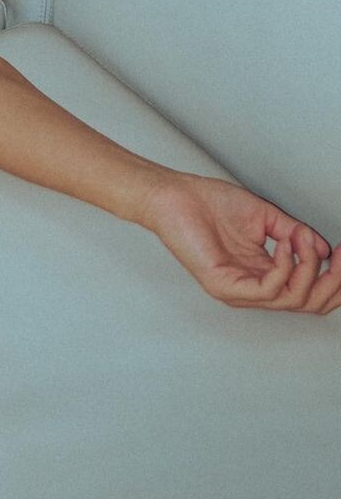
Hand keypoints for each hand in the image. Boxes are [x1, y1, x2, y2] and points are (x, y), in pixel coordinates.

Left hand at [138, 172, 340, 313]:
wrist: (174, 195)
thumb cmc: (209, 203)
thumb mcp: (265, 217)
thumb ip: (295, 233)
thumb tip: (321, 248)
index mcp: (263, 274)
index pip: (310, 293)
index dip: (335, 278)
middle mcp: (253, 288)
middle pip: (309, 304)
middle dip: (333, 282)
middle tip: (338, 257)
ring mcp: (238, 291)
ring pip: (293, 299)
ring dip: (309, 269)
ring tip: (302, 241)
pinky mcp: (224, 286)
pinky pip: (267, 290)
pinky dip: (284, 268)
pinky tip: (284, 246)